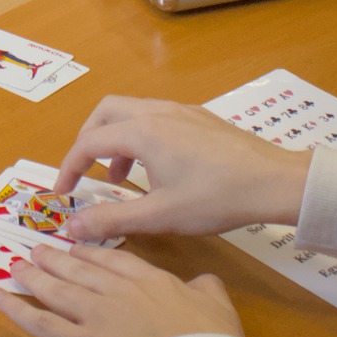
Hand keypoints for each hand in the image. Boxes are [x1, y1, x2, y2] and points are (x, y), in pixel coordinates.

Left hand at [0, 245, 244, 336]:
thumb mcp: (215, 302)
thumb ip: (204, 286)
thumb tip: (202, 281)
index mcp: (149, 278)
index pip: (112, 259)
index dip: (89, 252)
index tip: (74, 246)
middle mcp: (117, 290)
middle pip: (79, 269)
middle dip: (56, 259)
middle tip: (37, 249)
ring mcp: (97, 314)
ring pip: (57, 289)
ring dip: (34, 276)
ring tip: (16, 265)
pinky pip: (43, 323)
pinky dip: (18, 309)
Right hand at [54, 96, 310, 241]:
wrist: (273, 181)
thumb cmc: (215, 198)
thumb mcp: (160, 216)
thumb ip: (111, 220)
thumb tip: (71, 226)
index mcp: (143, 131)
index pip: (89, 142)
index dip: (69, 167)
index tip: (63, 193)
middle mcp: (157, 111)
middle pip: (106, 112)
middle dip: (88, 140)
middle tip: (87, 173)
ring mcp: (181, 110)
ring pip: (132, 112)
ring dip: (116, 139)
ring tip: (122, 179)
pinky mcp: (199, 117)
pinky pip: (156, 116)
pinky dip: (141, 136)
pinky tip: (157, 169)